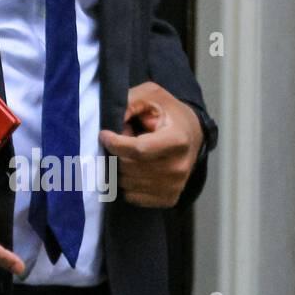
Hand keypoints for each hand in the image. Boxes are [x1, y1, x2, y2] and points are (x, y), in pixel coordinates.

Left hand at [99, 82, 203, 209]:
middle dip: (117, 152)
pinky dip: (127, 182)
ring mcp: (175, 186)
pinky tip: (136, 168)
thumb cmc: (166, 112)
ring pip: (126, 183)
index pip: (138, 150)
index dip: (115, 143)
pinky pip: (132, 197)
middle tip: (123, 139)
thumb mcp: (150, 95)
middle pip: (128, 167)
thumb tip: (110, 124)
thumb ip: (129, 102)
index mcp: (178, 140)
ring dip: (120, 167)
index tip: (104, 134)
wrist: (191, 133)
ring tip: (131, 153)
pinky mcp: (169, 199)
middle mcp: (179, 166)